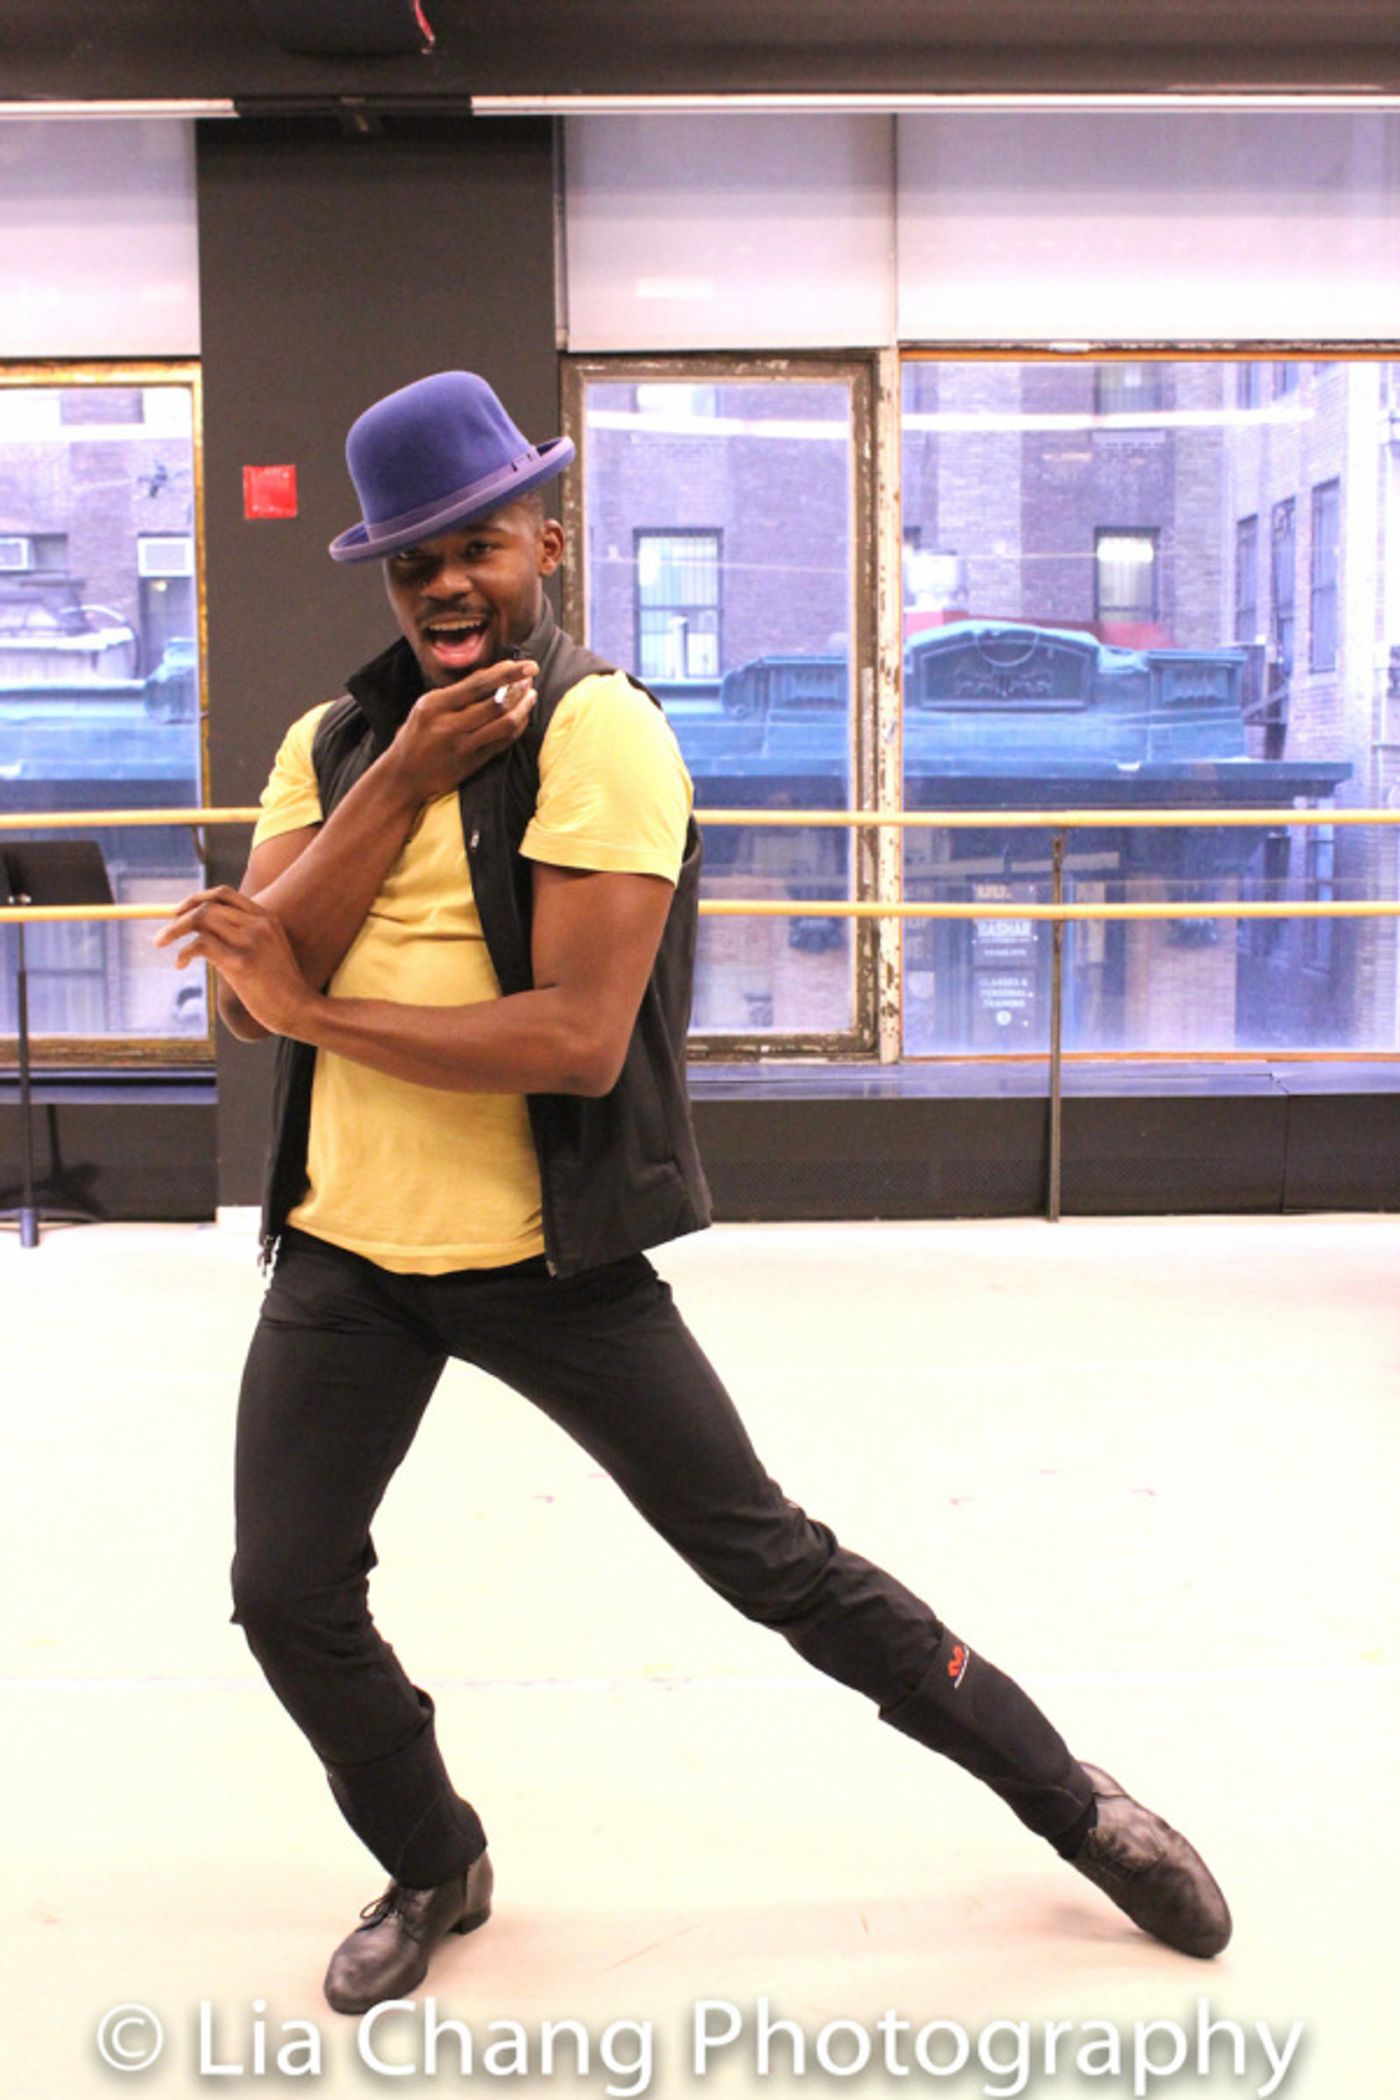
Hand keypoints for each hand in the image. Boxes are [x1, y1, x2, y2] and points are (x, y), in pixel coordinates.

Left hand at [154, 886, 316, 1039]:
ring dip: (174, 930)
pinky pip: (201, 945)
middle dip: (179, 916)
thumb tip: (207, 938)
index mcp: (267, 918)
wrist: (301, 1010)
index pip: (224, 894)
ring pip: (201, 919)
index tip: (179, 912)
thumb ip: (245, 939)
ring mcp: (251, 941)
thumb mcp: (268, 953)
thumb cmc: (281, 988)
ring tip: (161, 943)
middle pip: (207, 905)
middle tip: (163, 934)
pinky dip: (184, 952)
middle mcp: (259, 924)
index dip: (196, 898)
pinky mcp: (241, 963)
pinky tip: (180, 964)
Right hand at [383, 657, 537, 803]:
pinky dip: (517, 727)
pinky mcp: (473, 763)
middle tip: (531, 676)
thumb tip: (491, 673)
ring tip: (531, 695)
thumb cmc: (415, 736)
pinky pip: (503, 742)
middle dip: (519, 687)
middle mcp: (448, 725)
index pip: (478, 684)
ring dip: (523, 708)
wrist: (403, 777)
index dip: (506, 673)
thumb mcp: (425, 708)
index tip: (525, 664)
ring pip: (504, 724)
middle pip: (496, 704)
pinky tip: (523, 717)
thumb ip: (456, 693)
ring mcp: (463, 746)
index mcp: (435, 705)